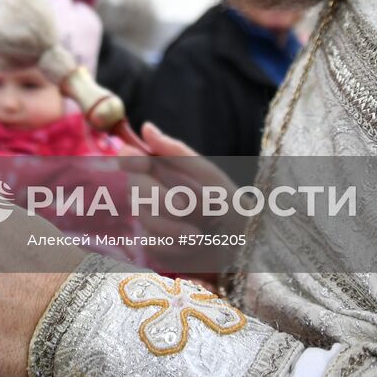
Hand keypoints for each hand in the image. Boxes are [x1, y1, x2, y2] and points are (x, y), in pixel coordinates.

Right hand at [121, 123, 238, 286]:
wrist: (246, 248)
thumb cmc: (231, 207)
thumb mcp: (210, 177)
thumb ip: (177, 153)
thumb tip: (146, 128)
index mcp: (164, 170)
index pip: (132, 158)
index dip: (130, 159)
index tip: (143, 163)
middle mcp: (153, 191)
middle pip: (134, 187)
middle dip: (159, 198)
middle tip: (185, 206)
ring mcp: (151, 219)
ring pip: (143, 217)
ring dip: (173, 227)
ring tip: (199, 234)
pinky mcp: (154, 245)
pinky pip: (150, 242)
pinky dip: (174, 245)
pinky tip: (193, 245)